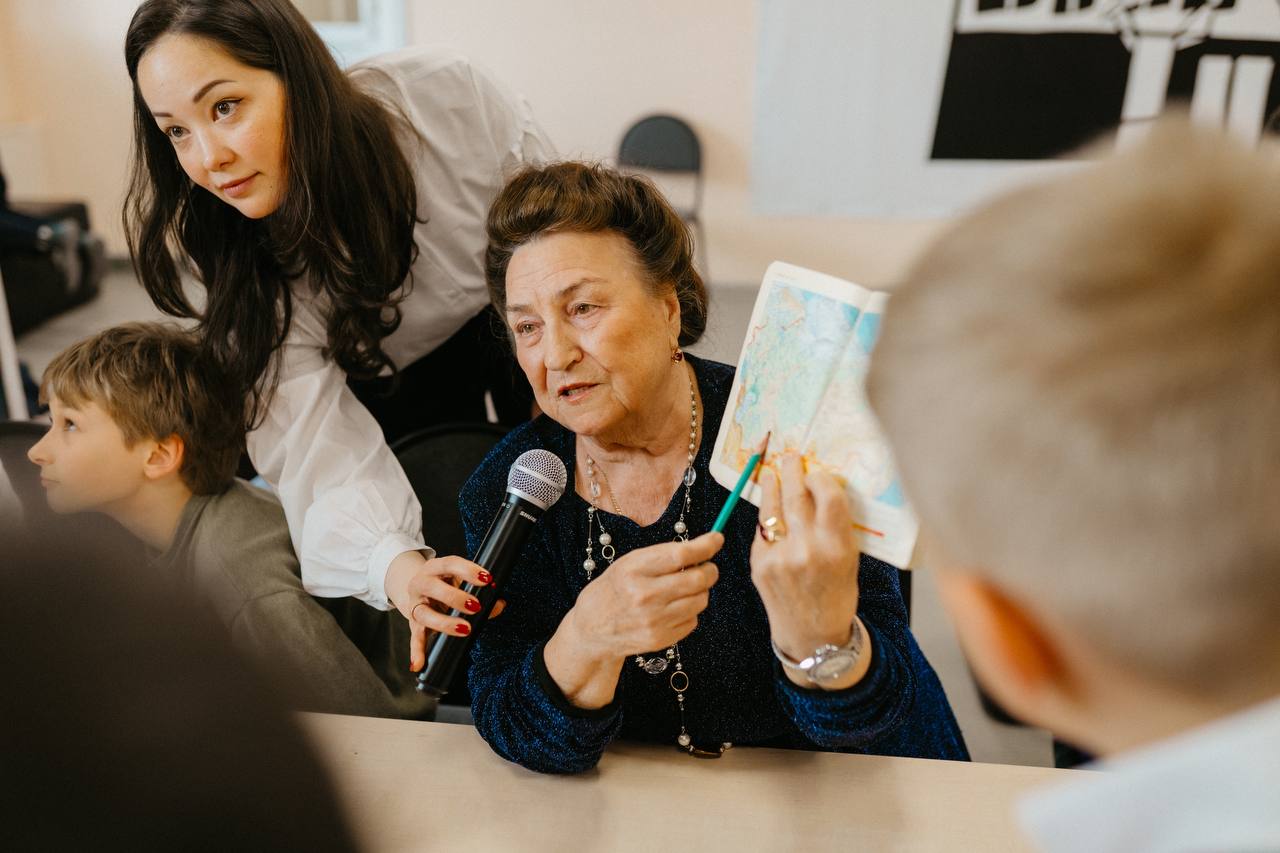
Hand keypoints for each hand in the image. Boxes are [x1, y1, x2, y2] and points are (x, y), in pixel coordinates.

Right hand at [385, 550, 492, 671]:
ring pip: (424, 613)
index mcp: (434, 568)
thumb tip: (499, 603)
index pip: (449, 564)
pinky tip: (418, 664)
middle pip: (432, 587)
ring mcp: (416, 604)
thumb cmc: (446, 584)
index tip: (486, 579)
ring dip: (444, 622)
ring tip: (465, 629)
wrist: (419, 590)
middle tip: (476, 606)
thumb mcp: (461, 582)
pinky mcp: (414, 624)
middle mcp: (421, 583)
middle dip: (455, 596)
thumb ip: (481, 592)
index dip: (467, 570)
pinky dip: (416, 651)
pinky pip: (415, 638)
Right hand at [567, 532, 722, 663]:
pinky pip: (693, 620)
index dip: (706, 545)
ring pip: (700, 600)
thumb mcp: (629, 563)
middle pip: (697, 579)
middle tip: (708, 567)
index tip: (717, 539)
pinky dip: (690, 611)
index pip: (681, 554)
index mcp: (634, 569)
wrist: (591, 629)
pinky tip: (673, 608)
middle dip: (710, 570)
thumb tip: (704, 548)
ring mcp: (654, 620)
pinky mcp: (661, 639)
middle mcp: (644, 595)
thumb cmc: (614, 589)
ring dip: (701, 591)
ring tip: (685, 589)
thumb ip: (663, 556)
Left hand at [751, 454, 861, 663]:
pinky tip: (769, 507)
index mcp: (838, 548)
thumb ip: (835, 526)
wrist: (813, 637)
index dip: (820, 478)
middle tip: (790, 457)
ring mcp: (780, 558)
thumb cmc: (837, 594)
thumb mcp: (849, 560)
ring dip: (772, 486)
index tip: (817, 472)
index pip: (828, 496)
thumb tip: (822, 487)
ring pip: (772, 509)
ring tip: (773, 473)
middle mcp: (808, 550)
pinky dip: (767, 517)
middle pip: (796, 496)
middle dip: (792, 471)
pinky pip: (763, 531)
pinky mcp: (760, 565)